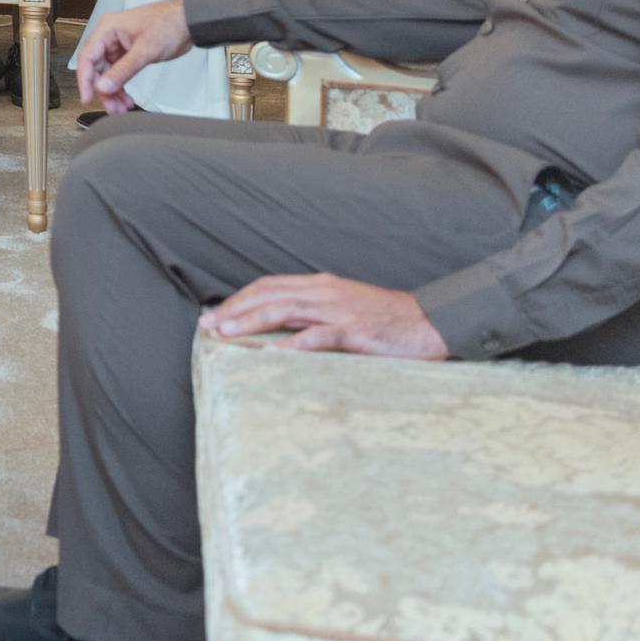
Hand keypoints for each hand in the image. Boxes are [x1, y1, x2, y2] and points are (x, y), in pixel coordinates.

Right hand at [70, 0, 195, 108]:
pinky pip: (119, 74)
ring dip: (113, 92)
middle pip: (97, 69)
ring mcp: (120, 46)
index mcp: (108, 29)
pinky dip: (122, 87)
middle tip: (112, 106)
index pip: (87, 57)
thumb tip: (104, 86)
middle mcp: (110, 37)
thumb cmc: (169, 23)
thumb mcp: (145, 50)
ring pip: (108, 74)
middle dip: (103, 90)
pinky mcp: (129, 54)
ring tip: (120, 107)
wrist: (189, 22)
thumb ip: (123, 70)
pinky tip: (126, 98)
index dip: (85, 79)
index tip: (87, 97)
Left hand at [203, 274, 447, 359]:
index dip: (240, 299)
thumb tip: (277, 330)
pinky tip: (268, 354)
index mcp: (320, 286)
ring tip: (225, 334)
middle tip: (207, 325)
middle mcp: (324, 293)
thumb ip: (313, 315)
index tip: (216, 314)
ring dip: (250, 322)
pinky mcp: (355, 331)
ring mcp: (339, 311)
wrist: (431, 323)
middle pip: (269, 295)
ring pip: (284, 311)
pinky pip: (316, 337)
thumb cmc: (386, 321)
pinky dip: (289, 345)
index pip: (269, 286)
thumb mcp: (344, 310)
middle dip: (234, 309)